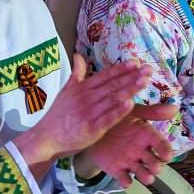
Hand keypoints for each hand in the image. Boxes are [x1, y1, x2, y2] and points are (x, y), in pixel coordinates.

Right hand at [15, 56, 153, 168]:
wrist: (46, 138)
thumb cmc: (58, 115)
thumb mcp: (66, 91)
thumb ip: (76, 74)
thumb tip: (78, 55)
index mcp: (82, 88)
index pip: (105, 76)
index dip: (120, 69)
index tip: (135, 62)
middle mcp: (86, 98)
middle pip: (113, 85)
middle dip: (131, 76)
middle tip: (148, 69)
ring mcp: (89, 113)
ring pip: (113, 99)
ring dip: (129, 89)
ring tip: (144, 81)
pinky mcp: (91, 129)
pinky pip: (107, 118)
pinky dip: (118, 111)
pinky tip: (130, 104)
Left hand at [74, 103, 176, 186]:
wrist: (96, 126)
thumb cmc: (120, 118)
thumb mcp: (135, 111)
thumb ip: (152, 112)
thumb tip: (175, 108)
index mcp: (148, 136)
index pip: (161, 145)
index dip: (165, 151)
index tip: (167, 156)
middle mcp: (142, 151)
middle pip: (153, 161)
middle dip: (156, 166)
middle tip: (156, 168)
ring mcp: (131, 161)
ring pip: (141, 171)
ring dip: (146, 176)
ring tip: (148, 178)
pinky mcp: (118, 169)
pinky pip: (123, 177)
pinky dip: (125, 181)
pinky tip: (127, 182)